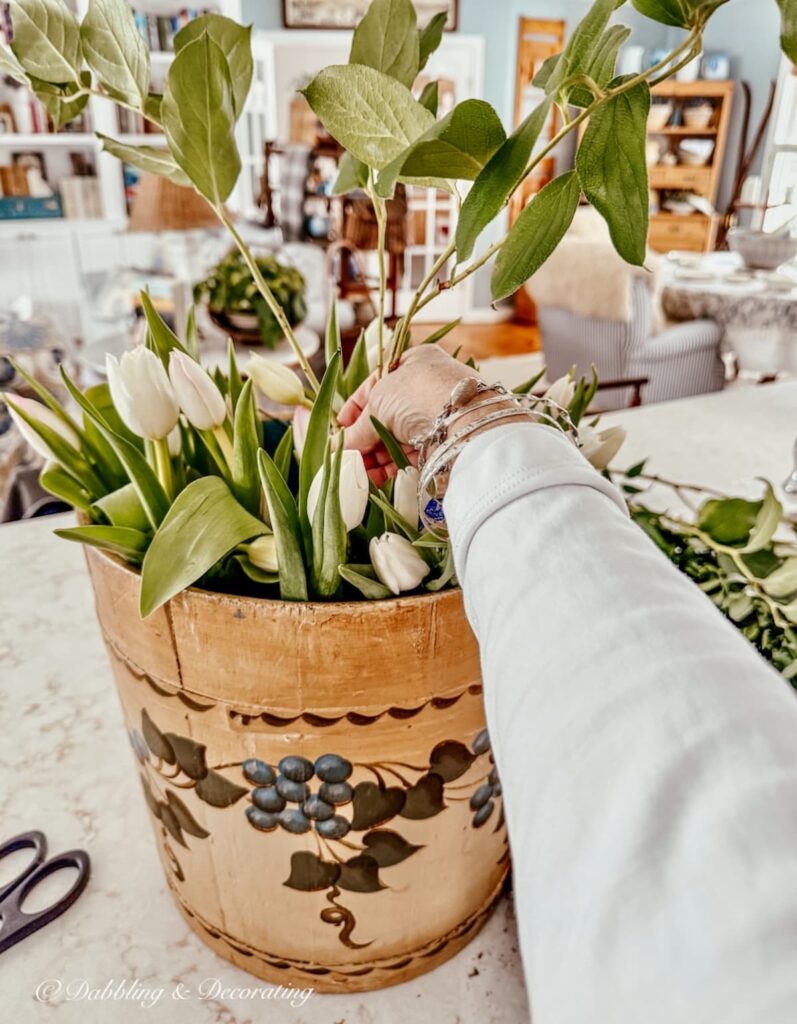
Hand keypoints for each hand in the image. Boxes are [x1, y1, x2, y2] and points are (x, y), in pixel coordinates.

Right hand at [338, 346, 478, 484]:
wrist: (463, 419)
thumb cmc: (417, 394)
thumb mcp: (377, 404)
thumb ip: (358, 428)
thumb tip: (339, 447)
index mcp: (413, 363)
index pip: (376, 386)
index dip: (355, 409)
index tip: (340, 429)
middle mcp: (426, 387)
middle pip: (386, 417)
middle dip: (365, 439)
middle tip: (348, 458)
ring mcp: (436, 415)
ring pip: (399, 438)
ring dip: (377, 456)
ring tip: (360, 473)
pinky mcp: (443, 442)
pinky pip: (412, 454)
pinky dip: (394, 466)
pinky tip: (378, 478)